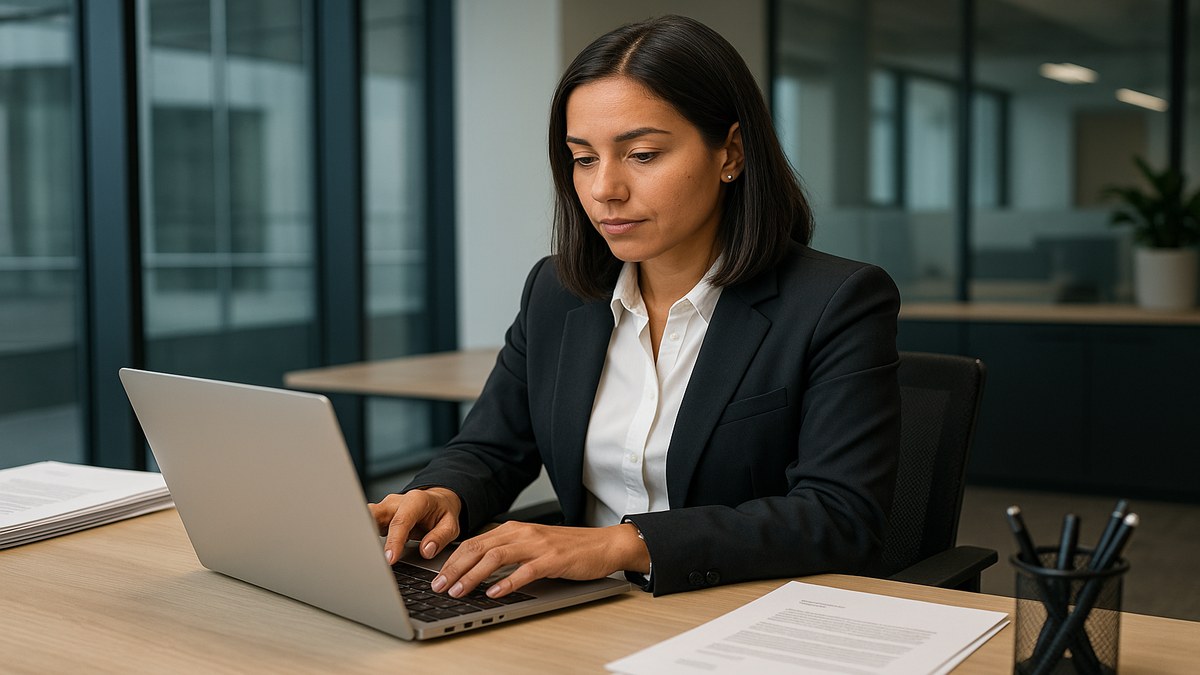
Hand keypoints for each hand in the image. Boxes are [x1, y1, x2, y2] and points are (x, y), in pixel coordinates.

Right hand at [369, 488, 462, 564]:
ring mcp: (384, 509)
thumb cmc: (442, 512)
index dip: (394, 541)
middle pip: (374, 514)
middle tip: (367, 555)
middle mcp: (395, 503)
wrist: (436, 501)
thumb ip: (440, 537)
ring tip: (363, 557)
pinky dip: (365, 539)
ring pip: (365, 519)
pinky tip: (366, 554)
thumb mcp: (451, 525)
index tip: (390, 559)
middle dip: (367, 532)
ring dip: (363, 536)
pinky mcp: (378, 517)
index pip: (401, 521)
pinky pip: (366, 526)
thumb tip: (426, 550)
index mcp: (416, 501)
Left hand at [430, 521, 649, 598]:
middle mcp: (522, 533)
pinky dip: (506, 583)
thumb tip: (477, 568)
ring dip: (473, 576)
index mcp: (514, 529)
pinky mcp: (553, 559)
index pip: (474, 543)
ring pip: (495, 557)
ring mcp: (537, 545)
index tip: (437, 578)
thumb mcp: (532, 544)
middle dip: (454, 569)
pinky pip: (524, 571)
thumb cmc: (568, 548)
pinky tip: (494, 593)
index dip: (452, 560)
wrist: (604, 544)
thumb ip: (508, 551)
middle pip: (478, 548)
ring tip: (459, 591)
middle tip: (439, 587)